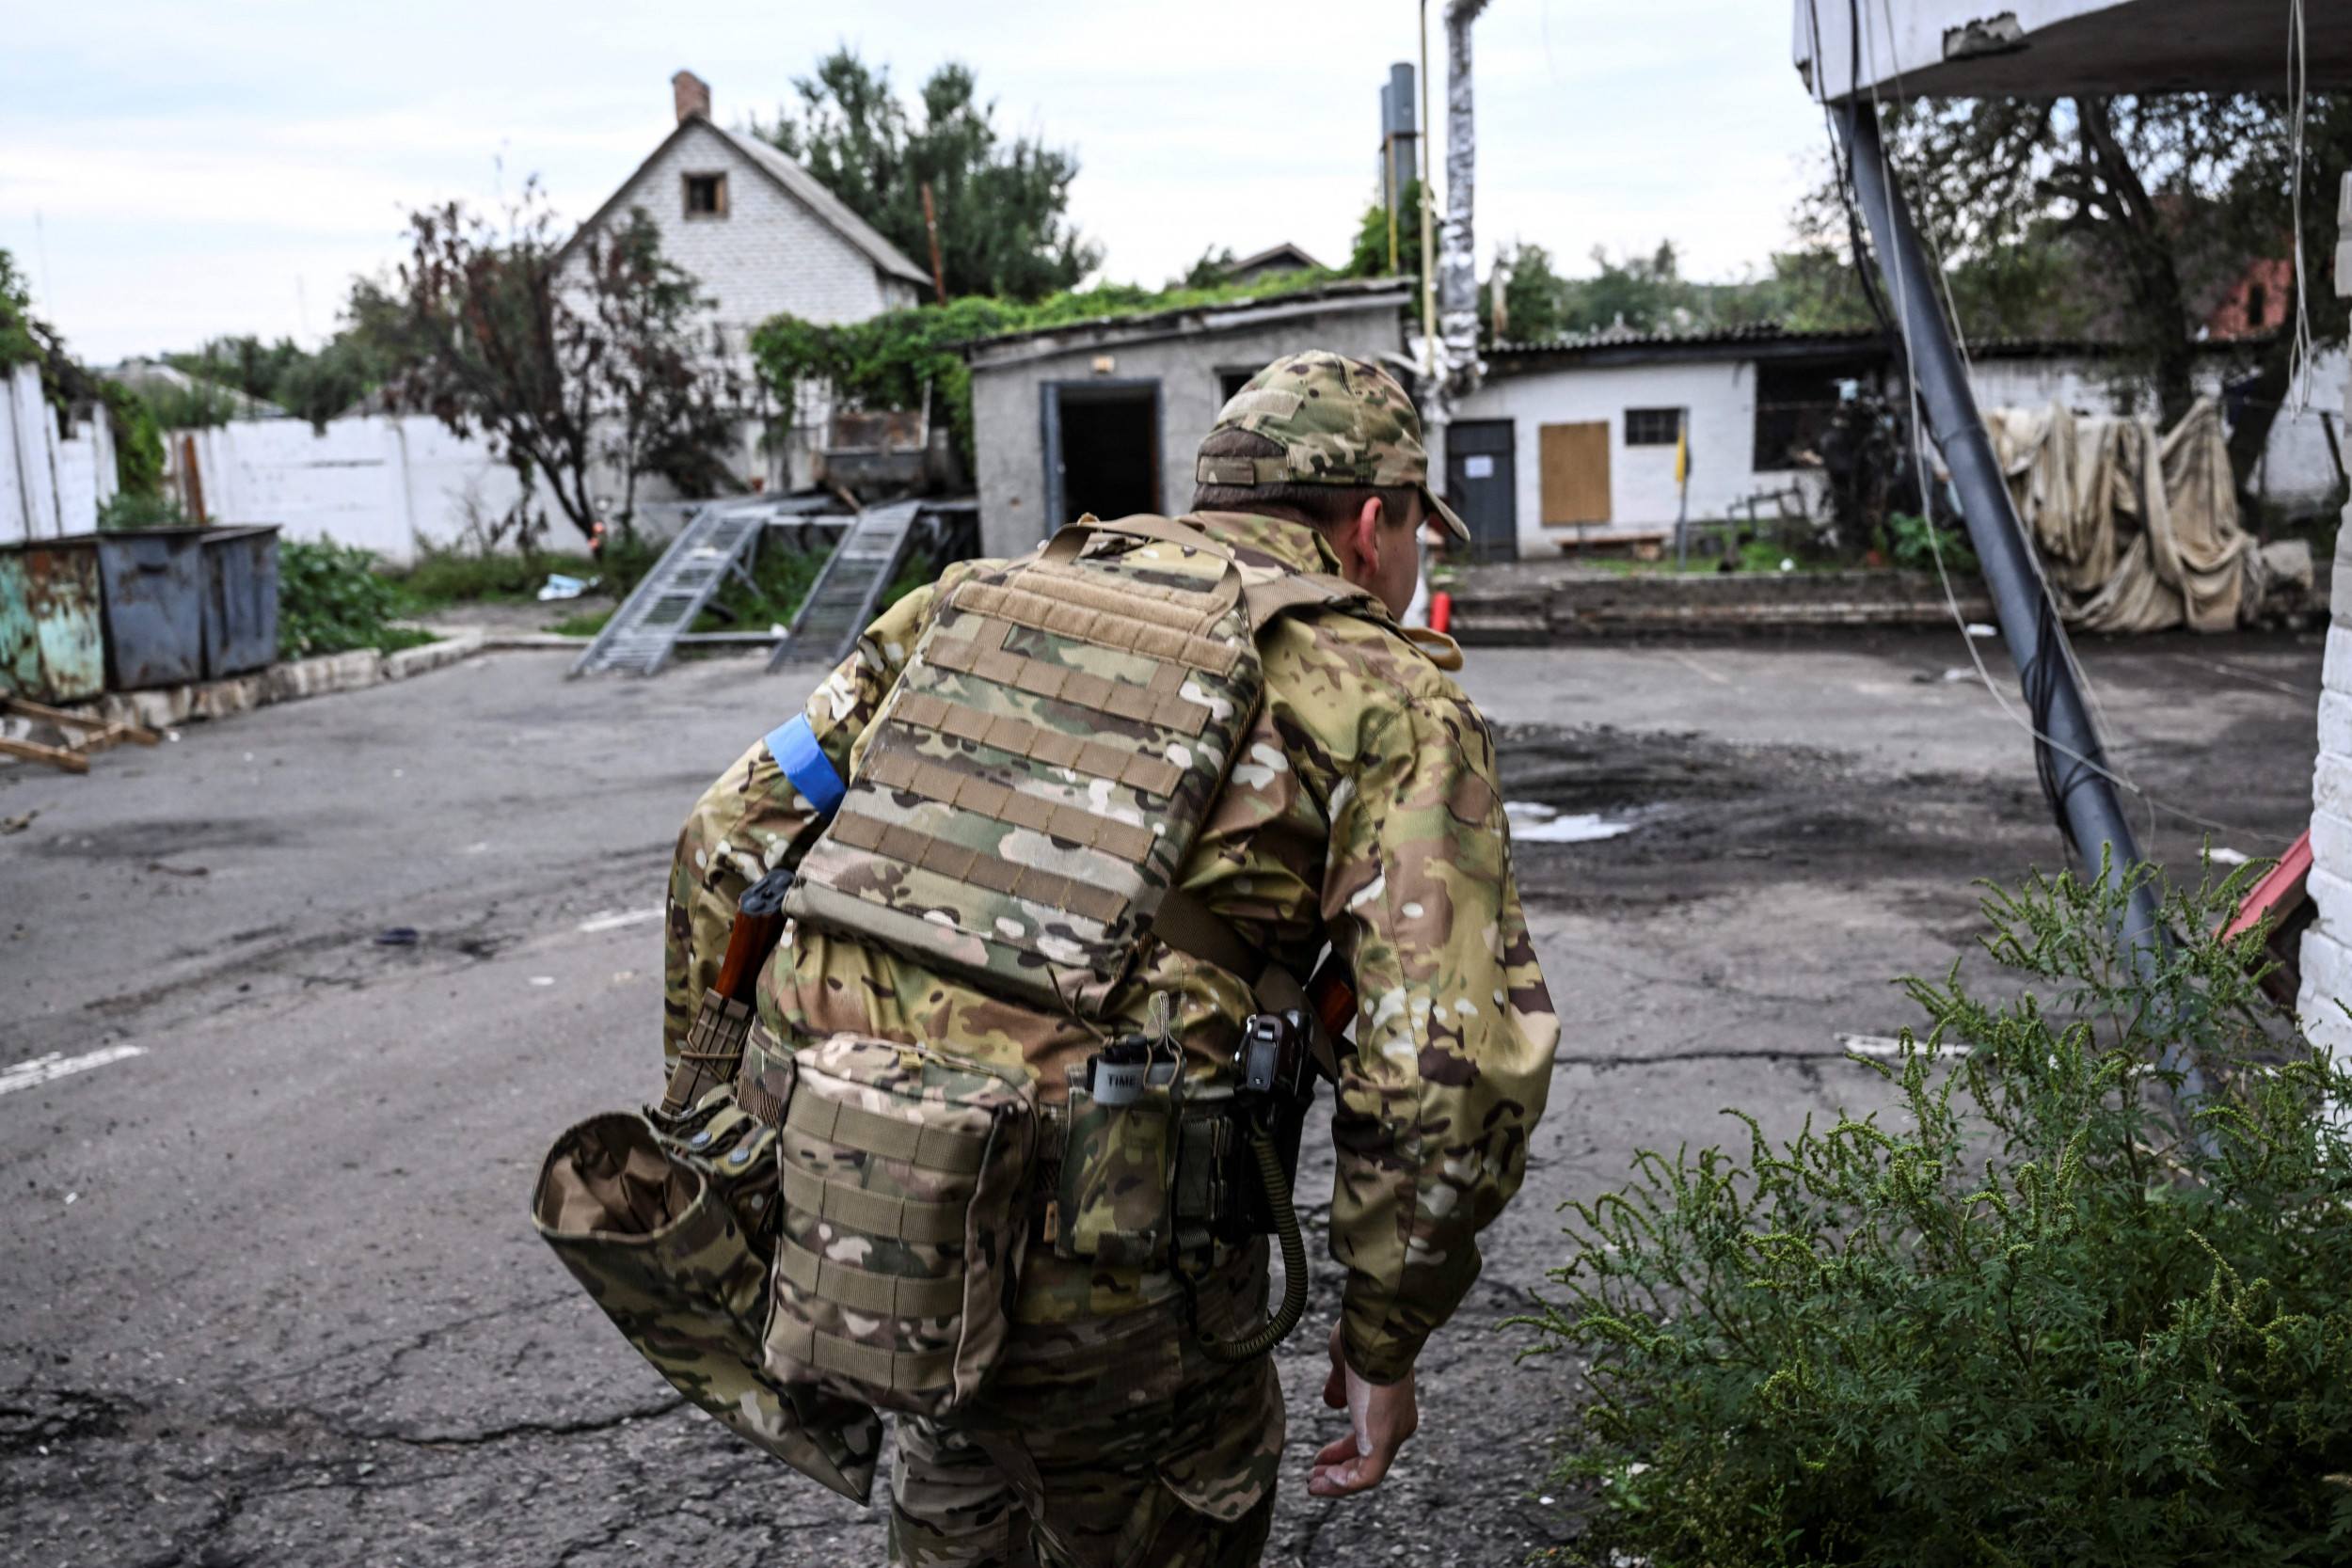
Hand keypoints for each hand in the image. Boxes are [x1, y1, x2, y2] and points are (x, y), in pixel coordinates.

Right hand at [1307, 1321, 1417, 1497]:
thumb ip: (1340, 1386)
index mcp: (1391, 1404)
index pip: (1368, 1437)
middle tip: (1314, 1475)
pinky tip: (1323, 1480)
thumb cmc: (1360, 1343)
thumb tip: (1331, 1402)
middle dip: (1339, 1468)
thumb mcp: (1346, 1367)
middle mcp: (1399, 1423)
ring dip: (1338, 1481)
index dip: (1343, 1450)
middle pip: (1368, 1458)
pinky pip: (1366, 1477)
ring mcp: (1394, 1434)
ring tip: (1313, 1484)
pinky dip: (1343, 1483)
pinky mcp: (1384, 1444)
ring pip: (1368, 1472)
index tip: (1321, 1457)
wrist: (1374, 1337)